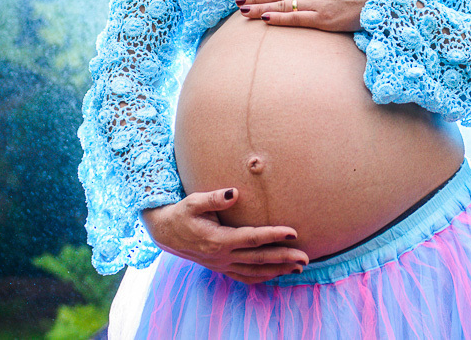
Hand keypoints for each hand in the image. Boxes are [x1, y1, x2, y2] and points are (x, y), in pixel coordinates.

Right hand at [141, 188, 308, 285]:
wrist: (164, 231)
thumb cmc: (182, 212)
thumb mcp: (193, 202)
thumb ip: (214, 198)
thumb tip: (235, 192)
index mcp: (218, 239)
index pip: (252, 238)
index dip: (274, 235)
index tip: (293, 232)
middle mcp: (221, 256)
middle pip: (258, 258)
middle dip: (283, 258)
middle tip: (305, 258)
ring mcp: (221, 264)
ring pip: (254, 271)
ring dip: (278, 270)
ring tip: (299, 267)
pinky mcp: (221, 267)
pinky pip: (245, 277)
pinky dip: (262, 277)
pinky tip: (277, 274)